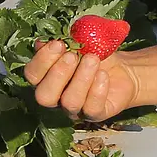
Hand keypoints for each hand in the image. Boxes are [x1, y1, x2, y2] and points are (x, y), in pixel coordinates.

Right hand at [25, 41, 140, 121]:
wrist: (123, 70)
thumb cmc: (95, 56)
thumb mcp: (79, 43)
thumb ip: (62, 42)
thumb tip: (44, 41)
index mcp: (47, 79)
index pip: (32, 75)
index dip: (42, 60)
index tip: (58, 43)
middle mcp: (57, 98)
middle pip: (44, 96)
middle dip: (57, 74)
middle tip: (73, 56)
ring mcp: (76, 110)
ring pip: (70, 102)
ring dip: (81, 78)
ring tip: (93, 60)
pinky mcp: (96, 114)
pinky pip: (92, 109)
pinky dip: (97, 90)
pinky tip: (103, 75)